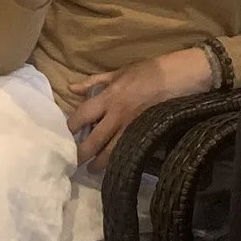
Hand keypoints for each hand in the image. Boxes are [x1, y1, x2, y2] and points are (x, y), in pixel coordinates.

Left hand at [67, 47, 211, 168]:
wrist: (179, 77)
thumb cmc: (148, 72)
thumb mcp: (119, 73)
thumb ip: (93, 82)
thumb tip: (71, 88)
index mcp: (108, 97)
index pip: (81, 116)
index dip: (69, 128)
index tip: (62, 135)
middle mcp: (117, 116)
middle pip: (92, 142)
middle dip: (80, 155)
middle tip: (73, 161)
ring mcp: (131, 128)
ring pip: (110, 153)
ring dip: (98, 164)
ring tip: (92, 169)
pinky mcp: (145, 135)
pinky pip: (128, 152)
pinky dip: (119, 160)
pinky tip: (114, 165)